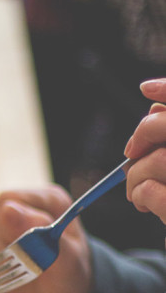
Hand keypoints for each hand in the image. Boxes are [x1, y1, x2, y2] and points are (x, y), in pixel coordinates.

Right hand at [0, 184, 92, 292]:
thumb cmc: (69, 274)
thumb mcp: (68, 258)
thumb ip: (40, 231)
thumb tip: (8, 209)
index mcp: (47, 201)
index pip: (10, 199)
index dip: (12, 224)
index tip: (25, 247)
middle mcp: (22, 207)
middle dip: (6, 247)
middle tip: (27, 264)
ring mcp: (2, 223)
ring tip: (20, 268)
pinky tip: (5, 270)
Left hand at [124, 78, 165, 225]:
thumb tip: (153, 105)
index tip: (145, 89)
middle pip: (165, 127)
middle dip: (143, 136)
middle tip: (131, 154)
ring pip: (158, 160)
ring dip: (137, 175)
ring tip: (135, 191)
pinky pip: (152, 192)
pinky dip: (141, 195)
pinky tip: (142, 203)